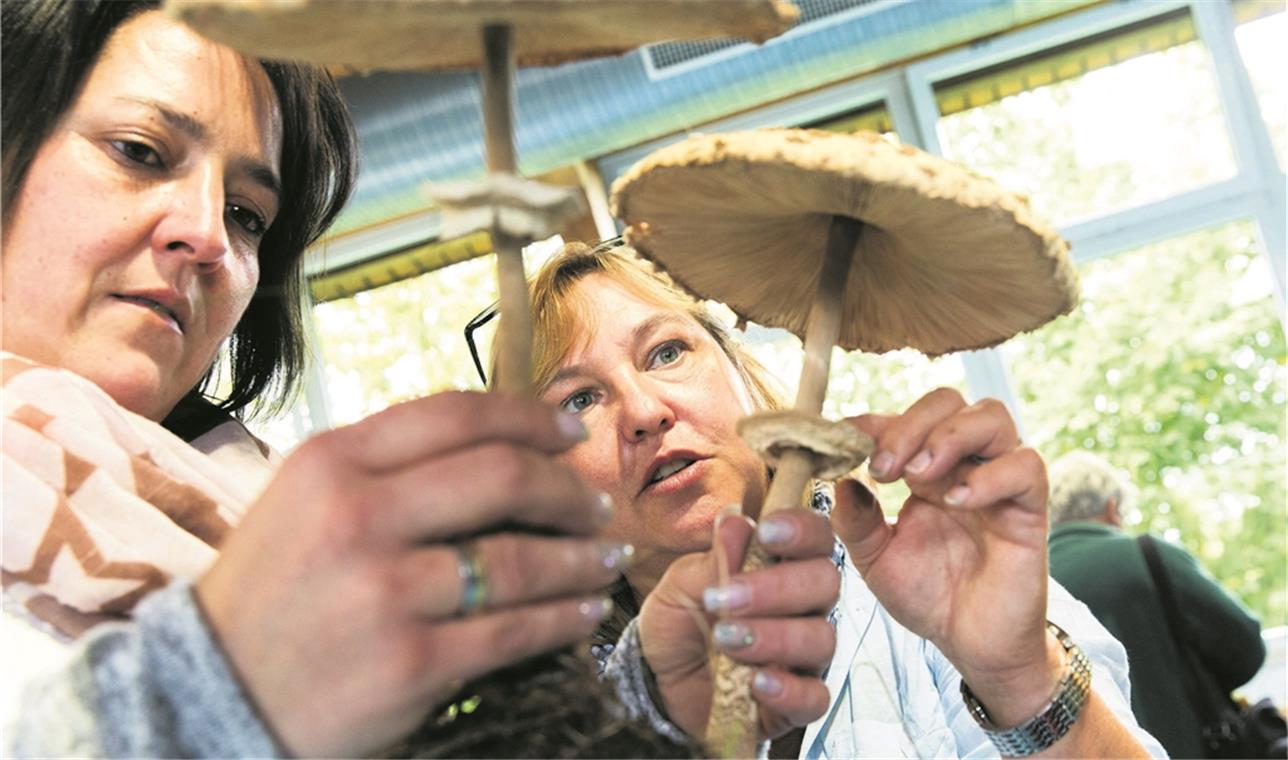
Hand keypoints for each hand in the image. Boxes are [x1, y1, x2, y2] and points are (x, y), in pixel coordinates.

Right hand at [197, 392, 622, 756]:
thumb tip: (498, 445)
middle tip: (596, 502)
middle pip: (502, 476)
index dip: (530, 416)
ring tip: (605, 559)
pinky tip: (584, 614)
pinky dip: (562, 619)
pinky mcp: (408, 663)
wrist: (208, 697)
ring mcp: (383, 591)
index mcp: (331, 462)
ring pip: (519, 558)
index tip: (572, 429)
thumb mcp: (305, 503)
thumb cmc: (270, 594)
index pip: (456, 414)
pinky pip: (512, 631)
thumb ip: (385, 467)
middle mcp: (357, 515)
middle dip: (568, 488)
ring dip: (580, 557)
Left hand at [638, 508, 837, 741]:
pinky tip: (756, 684)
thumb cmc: (680, 621)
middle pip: (825, 582)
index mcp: (782, 565)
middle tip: (725, 599)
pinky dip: (789, 690)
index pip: (816, 536)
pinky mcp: (797, 700)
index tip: (767, 532)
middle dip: (777, 587)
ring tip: (724, 640)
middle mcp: (803, 606)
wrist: (659, 680)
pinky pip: (815, 697)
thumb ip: (713, 559)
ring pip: (821, 638)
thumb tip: (736, 520)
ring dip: (774, 636)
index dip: (802, 529)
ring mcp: (804, 654)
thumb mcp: (682, 585)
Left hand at [831, 388, 1060, 726]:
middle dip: (911, 425)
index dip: (875, 423)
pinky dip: (990, 475)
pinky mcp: (1030, 508)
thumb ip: (854, 521)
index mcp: (924, 468)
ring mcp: (999, 481)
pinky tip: (958, 501)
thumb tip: (840, 481)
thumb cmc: (927, 595)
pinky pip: (1026, 466)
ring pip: (992, 416)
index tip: (844, 441)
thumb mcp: (874, 559)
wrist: (971, 643)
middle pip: (949, 401)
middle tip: (883, 467)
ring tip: (918, 478)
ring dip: (949, 437)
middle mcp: (963, 464)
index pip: (905, 419)